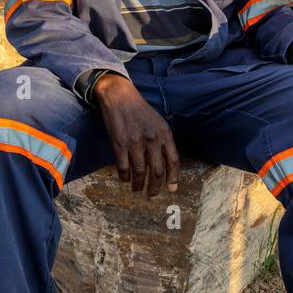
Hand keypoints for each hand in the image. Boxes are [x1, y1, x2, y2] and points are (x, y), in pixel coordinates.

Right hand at [92, 73, 179, 197]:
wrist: (120, 96)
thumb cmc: (140, 110)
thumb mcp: (158, 122)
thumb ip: (163, 140)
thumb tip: (166, 163)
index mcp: (164, 133)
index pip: (173, 160)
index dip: (173, 177)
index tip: (172, 188)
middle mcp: (152, 139)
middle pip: (157, 171)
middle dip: (155, 187)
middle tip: (152, 195)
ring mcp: (135, 142)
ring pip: (140, 172)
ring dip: (139, 185)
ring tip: (137, 189)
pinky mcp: (119, 144)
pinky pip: (123, 167)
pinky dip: (124, 177)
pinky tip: (125, 179)